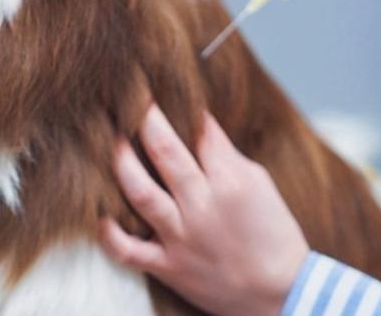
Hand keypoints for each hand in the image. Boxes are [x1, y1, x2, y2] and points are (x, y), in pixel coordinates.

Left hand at [100, 105, 308, 315]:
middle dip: (144, 118)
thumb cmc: (274, 234)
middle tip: (129, 95)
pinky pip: (128, 250)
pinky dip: (109, 233)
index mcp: (230, 180)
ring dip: (121, 161)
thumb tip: (196, 126)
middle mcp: (202, 205)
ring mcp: (182, 237)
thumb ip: (225, 154)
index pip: (199, 130)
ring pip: (141, 192)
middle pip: (164, 150)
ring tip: (110, 137)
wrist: (282, 294)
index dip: (181, 105)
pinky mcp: (169, 267)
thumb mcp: (259, 183)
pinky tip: (98, 211)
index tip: (162, 85)